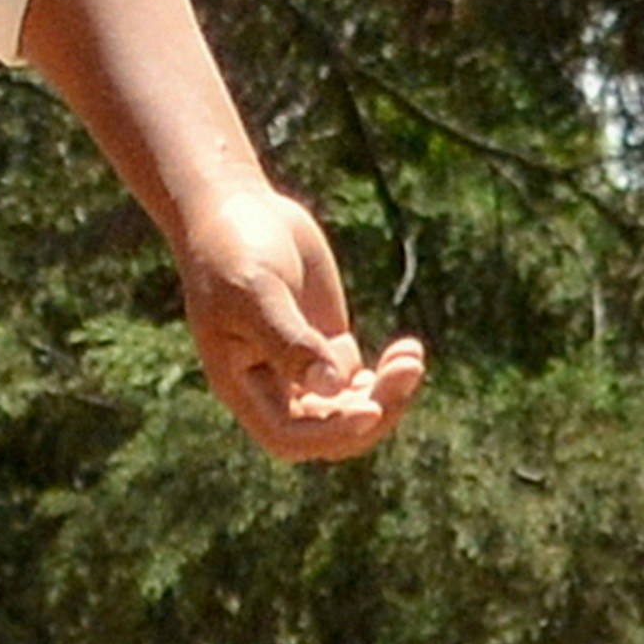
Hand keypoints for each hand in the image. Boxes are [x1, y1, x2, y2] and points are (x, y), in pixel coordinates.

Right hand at [170, 179, 425, 465]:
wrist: (236, 207)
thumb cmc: (233, 249)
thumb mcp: (258, 293)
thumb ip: (292, 343)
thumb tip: (334, 387)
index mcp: (242, 385)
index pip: (290, 436)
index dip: (331, 433)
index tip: (370, 409)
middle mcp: (273, 388)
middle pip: (331, 429)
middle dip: (373, 409)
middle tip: (405, 370)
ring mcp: (303, 370)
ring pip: (353, 408)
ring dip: (389, 393)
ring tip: (410, 357)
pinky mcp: (328, 346)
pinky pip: (364, 382)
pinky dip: (390, 374)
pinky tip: (410, 349)